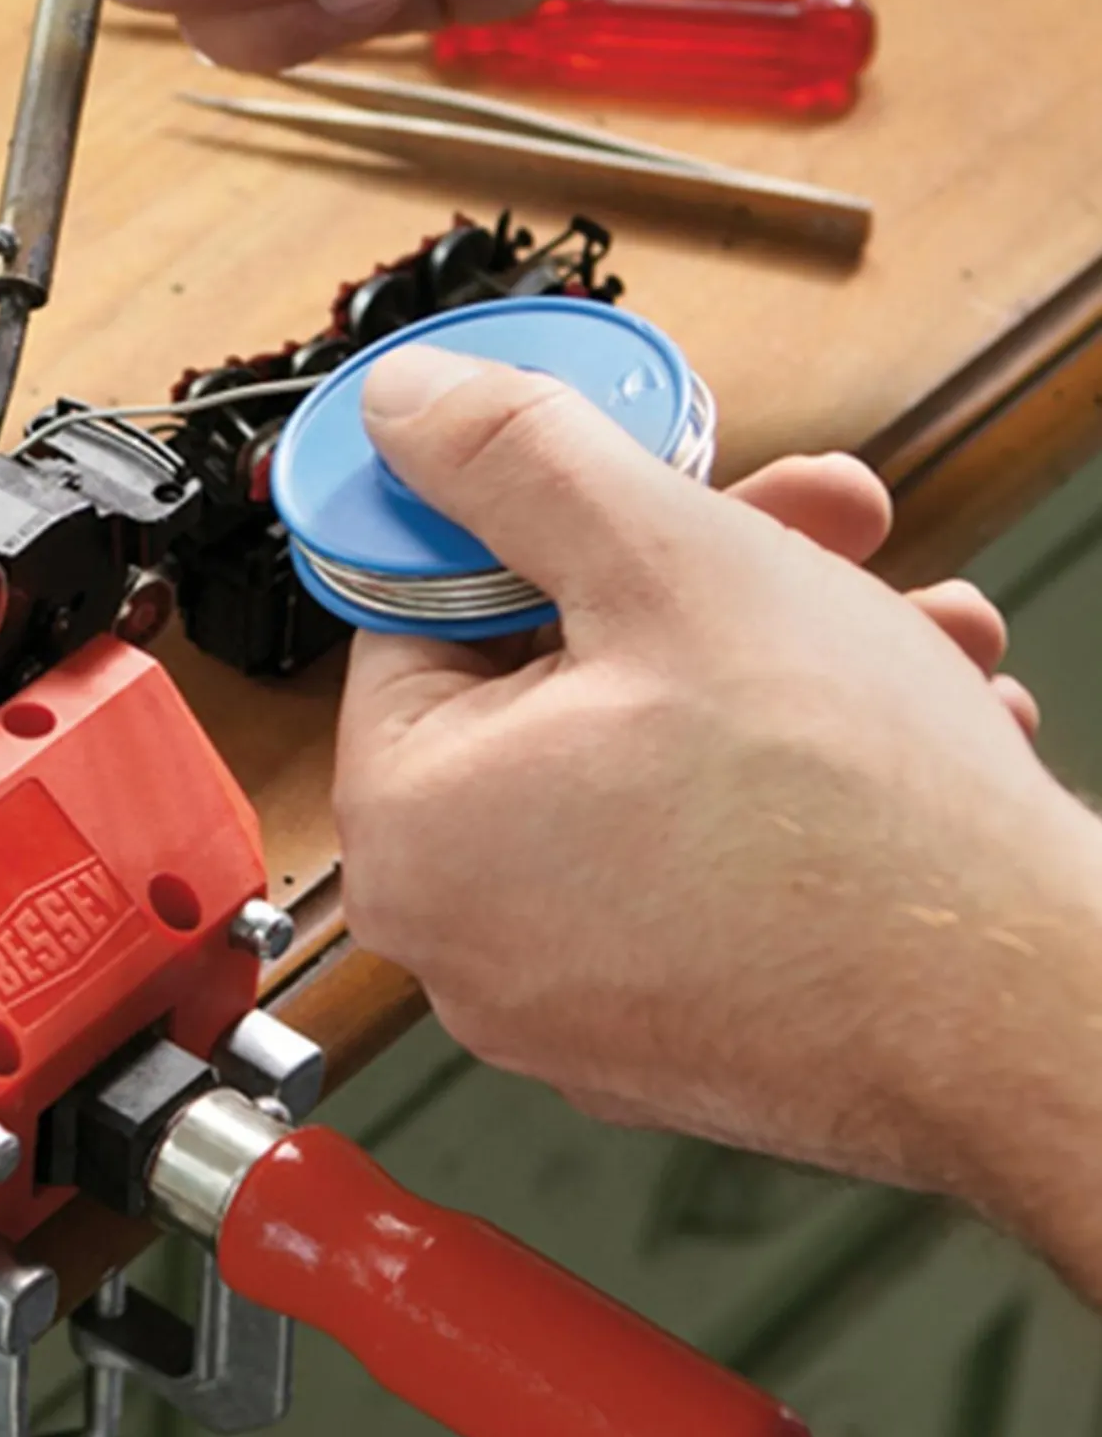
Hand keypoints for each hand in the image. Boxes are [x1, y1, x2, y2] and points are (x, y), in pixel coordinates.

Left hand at [329, 344, 1101, 1291]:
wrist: (1028, 1017)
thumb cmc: (855, 827)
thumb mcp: (665, 563)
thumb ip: (513, 462)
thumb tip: (408, 411)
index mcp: (411, 829)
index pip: (423, 615)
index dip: (540, 521)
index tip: (619, 480)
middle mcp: (463, 935)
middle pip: (554, 683)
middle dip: (701, 579)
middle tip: (810, 524)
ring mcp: (565, 995)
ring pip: (648, 762)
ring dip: (782, 663)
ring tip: (908, 628)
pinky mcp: (669, 1026)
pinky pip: (695, 859)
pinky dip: (789, 783)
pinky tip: (917, 730)